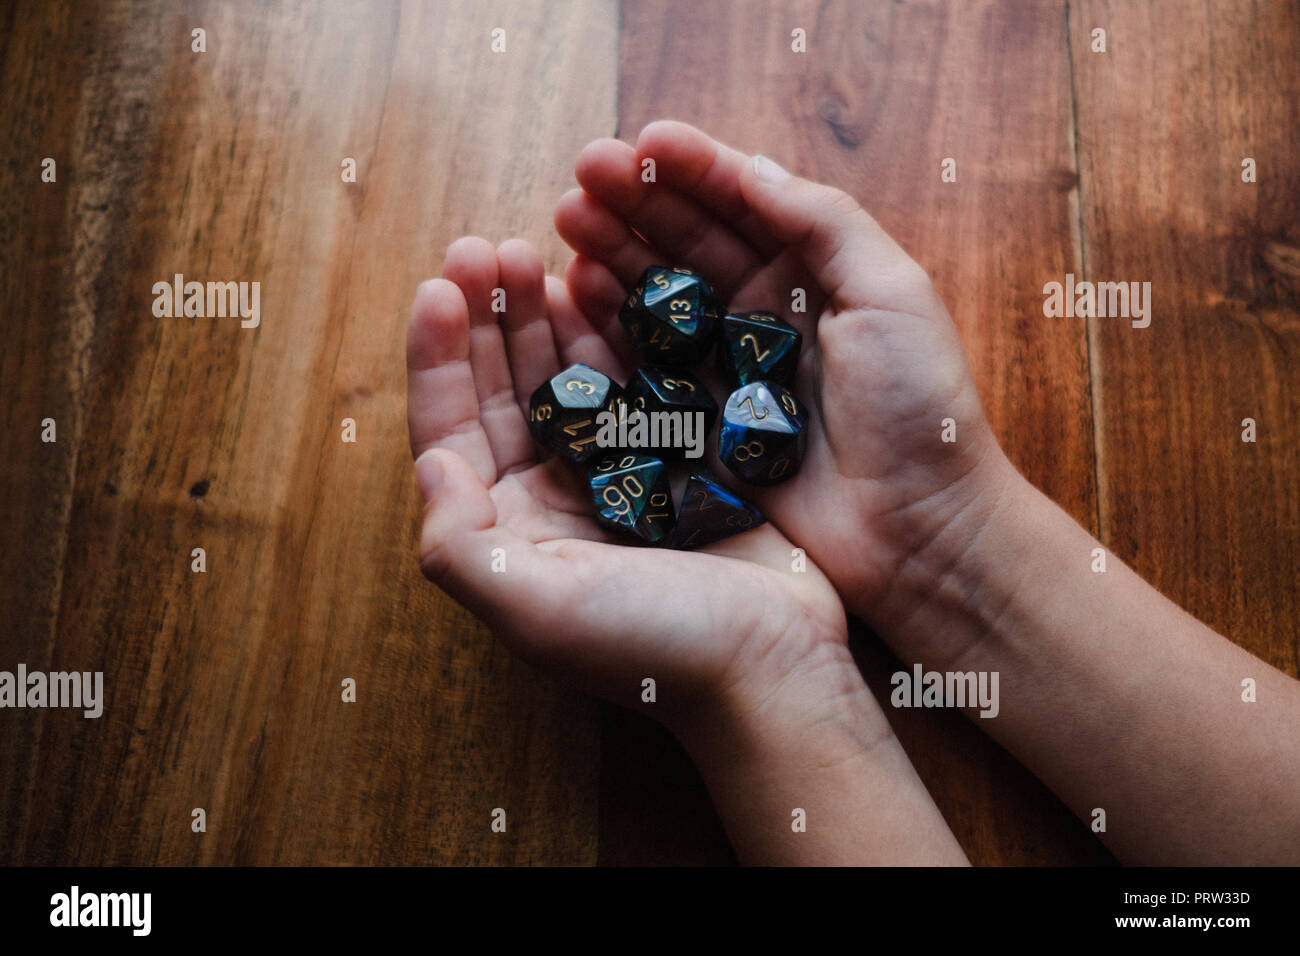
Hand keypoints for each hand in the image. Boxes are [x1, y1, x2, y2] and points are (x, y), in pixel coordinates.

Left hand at [406, 235, 866, 737]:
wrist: (773, 666)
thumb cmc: (652, 645)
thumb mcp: (537, 610)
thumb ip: (462, 545)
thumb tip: (432, 464)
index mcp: (509, 531)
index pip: (451, 432)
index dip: (437, 358)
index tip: (440, 287)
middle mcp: (553, 498)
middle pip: (503, 391)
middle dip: (488, 319)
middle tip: (487, 248)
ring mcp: (616, 472)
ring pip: (565, 376)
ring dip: (543, 314)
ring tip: (534, 251)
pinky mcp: (675, 456)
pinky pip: (631, 378)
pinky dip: (611, 331)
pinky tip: (600, 285)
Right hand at [555, 121, 1016, 657]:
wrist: (916, 530)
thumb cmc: (919, 409)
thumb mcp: (892, 294)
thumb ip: (824, 223)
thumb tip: (751, 166)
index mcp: (815, 272)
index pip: (744, 203)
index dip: (693, 168)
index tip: (642, 142)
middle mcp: (765, 312)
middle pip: (689, 242)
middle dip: (636, 202)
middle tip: (582, 175)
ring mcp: (727, 366)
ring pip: (658, 294)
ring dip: (613, 253)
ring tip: (566, 222)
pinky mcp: (701, 421)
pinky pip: (644, 362)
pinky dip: (607, 326)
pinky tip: (575, 293)